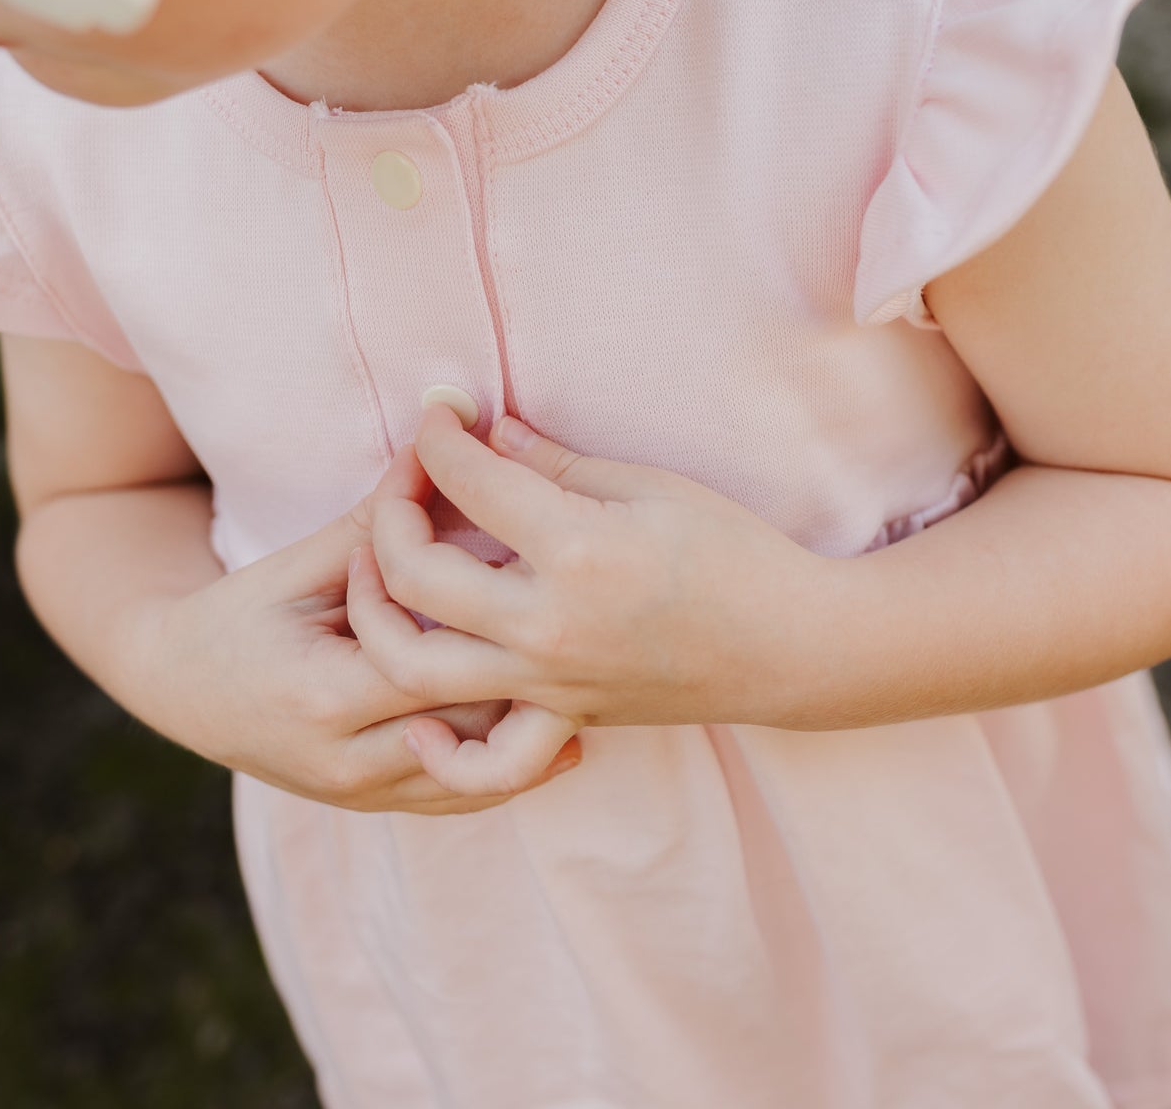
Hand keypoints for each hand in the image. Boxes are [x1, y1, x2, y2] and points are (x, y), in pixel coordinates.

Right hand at [134, 494, 582, 814]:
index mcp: (330, 696)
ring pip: (481, 774)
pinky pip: (464, 796)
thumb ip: (379, 519)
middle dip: (536, 680)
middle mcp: (352, 762)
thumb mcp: (301, 560)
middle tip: (593, 631)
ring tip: (588, 675)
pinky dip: (513, 762)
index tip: (531, 570)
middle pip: (477, 726)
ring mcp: (365, 795)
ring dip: (533, 727)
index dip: (488, 612)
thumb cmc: (237, 614)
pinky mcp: (376, 805)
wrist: (177, 689)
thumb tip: (440, 447)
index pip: (440, 658)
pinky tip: (560, 724)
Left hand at [348, 404, 827, 779]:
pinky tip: (419, 708)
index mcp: (576, 550)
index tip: (437, 413)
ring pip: (414, 667)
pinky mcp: (562, 720)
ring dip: (376, 612)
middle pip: (416, 573)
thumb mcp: (648, 485)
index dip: (438, 436)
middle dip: (390, 511)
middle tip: (407, 478)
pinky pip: (481, 757)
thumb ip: (555, 463)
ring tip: (381, 567)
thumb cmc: (735, 551)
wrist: (794, 646)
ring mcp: (550, 683)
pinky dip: (438, 745)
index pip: (469, 481)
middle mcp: (548, 625)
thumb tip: (490, 432)